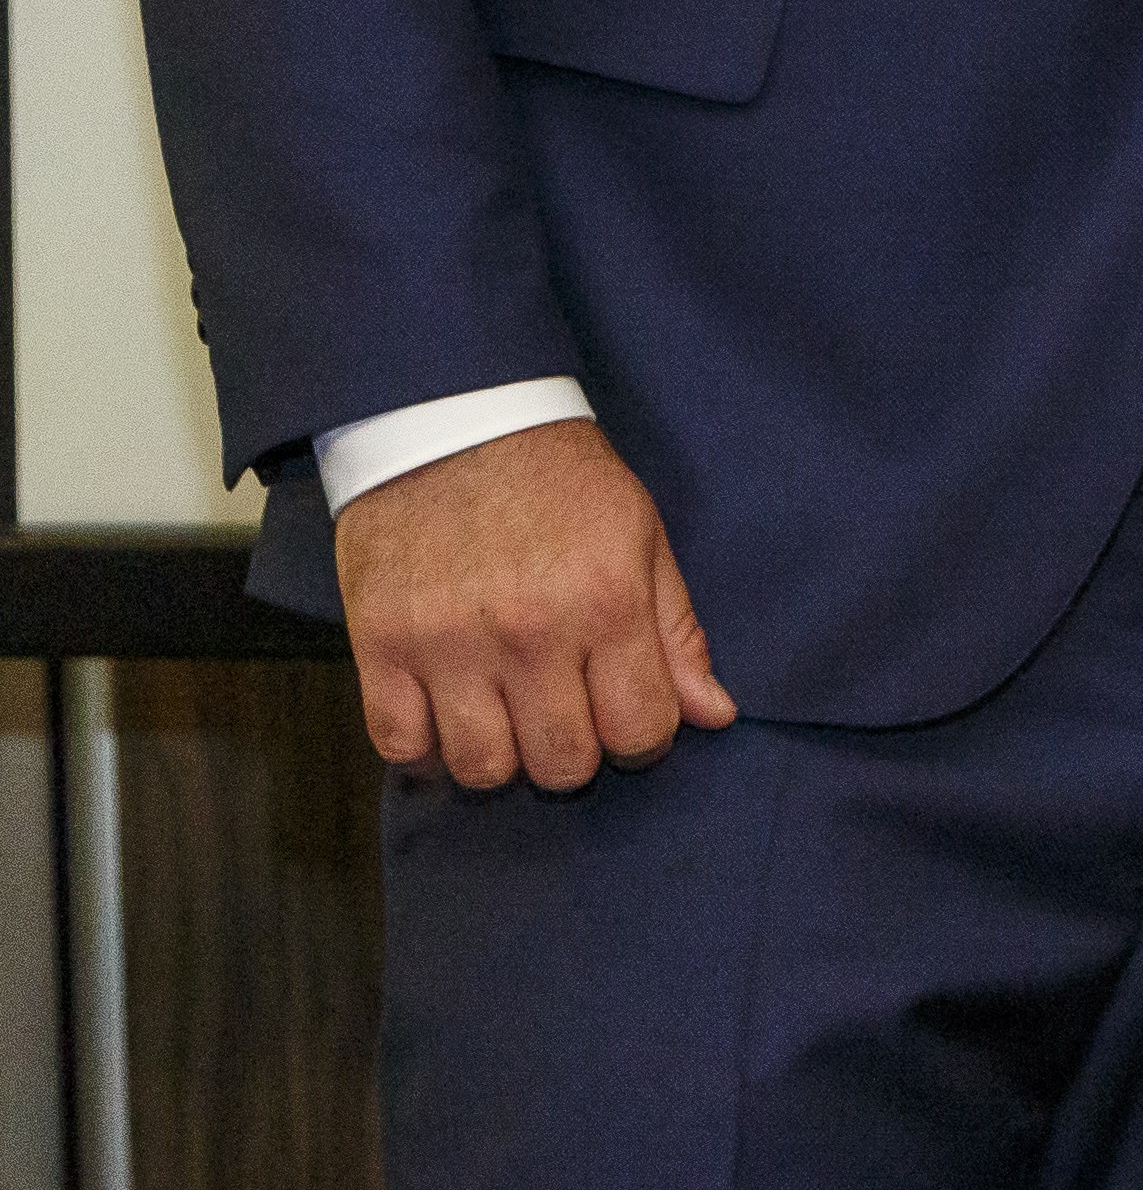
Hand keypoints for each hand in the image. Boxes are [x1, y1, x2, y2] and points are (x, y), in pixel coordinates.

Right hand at [333, 421, 734, 790]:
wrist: (455, 421)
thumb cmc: (561, 480)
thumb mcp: (642, 536)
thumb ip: (678, 632)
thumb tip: (715, 715)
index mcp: (606, 602)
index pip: (640, 729)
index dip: (643, 739)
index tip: (628, 716)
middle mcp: (529, 632)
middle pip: (562, 763)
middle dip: (576, 754)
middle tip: (568, 715)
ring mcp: (448, 645)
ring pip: (483, 769)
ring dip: (503, 758)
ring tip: (508, 717)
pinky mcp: (380, 645)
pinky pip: (401, 746)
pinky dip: (427, 749)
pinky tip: (449, 716)